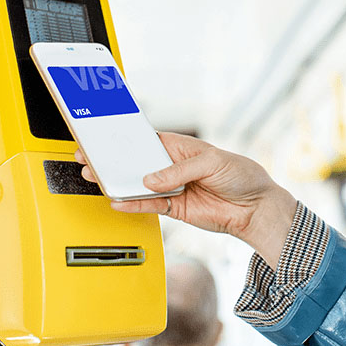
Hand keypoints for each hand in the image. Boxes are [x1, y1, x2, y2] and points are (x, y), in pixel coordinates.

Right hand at [75, 132, 296, 266]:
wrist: (255, 208)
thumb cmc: (242, 176)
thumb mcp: (213, 163)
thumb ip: (180, 171)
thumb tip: (152, 180)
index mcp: (180, 146)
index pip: (147, 140)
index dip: (125, 139)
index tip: (104, 137)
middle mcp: (172, 166)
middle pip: (137, 163)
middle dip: (114, 161)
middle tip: (90, 159)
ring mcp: (172, 188)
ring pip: (139, 185)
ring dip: (118, 183)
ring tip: (97, 179)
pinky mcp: (175, 208)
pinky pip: (149, 206)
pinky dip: (133, 205)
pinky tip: (117, 201)